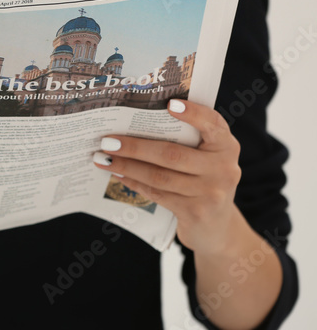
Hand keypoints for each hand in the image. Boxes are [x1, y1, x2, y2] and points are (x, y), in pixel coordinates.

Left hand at [92, 99, 243, 255]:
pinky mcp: (195, 212)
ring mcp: (210, 193)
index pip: (213, 124)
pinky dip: (134, 182)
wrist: (216, 225)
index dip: (194, 114)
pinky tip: (118, 174)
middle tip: (107, 141)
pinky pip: (157, 194)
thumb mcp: (205, 158)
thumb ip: (186, 140)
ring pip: (160, 176)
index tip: (170, 104)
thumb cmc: (203, 179)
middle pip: (172, 154)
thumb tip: (136, 122)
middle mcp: (223, 169)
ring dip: (127, 166)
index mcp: (226, 146)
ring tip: (103, 158)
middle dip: (135, 147)